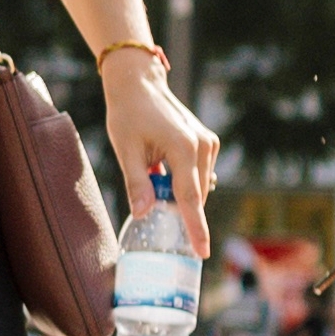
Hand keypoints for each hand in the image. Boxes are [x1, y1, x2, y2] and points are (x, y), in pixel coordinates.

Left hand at [100, 48, 218, 252]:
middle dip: (182, 212)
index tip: (203, 251)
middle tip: (160, 222)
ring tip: (154, 183)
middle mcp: (203, 145)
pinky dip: (185, 183)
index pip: (189, 197)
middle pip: (195, 194)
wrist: (139, 83)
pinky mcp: (207, 142)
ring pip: (198, 186)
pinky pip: (199, 174)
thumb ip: (136, 184)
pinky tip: (164, 175)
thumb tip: (143, 214)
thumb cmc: (128, 114)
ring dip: (181, 195)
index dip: (195, 227)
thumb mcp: (126, 150)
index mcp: (183, 148)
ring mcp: (208, 143)